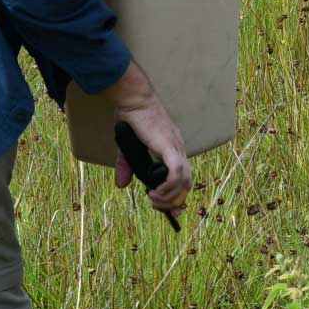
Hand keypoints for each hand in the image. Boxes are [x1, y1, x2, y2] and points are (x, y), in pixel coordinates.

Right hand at [103, 62, 190, 218]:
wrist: (134, 101)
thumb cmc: (132, 119)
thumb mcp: (128, 148)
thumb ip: (126, 166)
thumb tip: (121, 185)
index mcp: (173, 149)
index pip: (183, 177)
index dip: (176, 194)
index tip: (166, 207)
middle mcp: (179, 149)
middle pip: (187, 182)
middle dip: (175, 200)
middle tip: (158, 206)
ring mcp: (176, 148)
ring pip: (184, 180)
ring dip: (170, 196)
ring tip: (154, 200)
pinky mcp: (169, 147)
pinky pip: (176, 172)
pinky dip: (168, 186)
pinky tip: (155, 192)